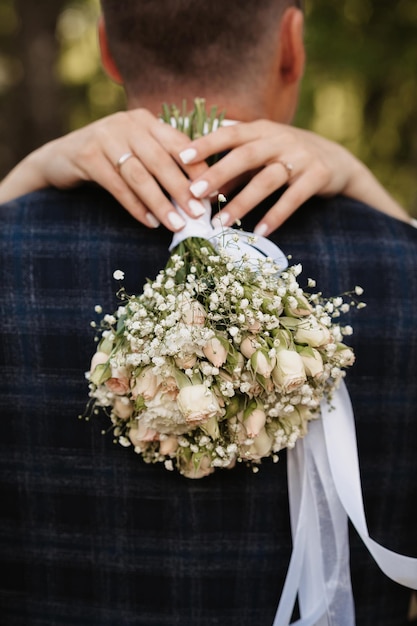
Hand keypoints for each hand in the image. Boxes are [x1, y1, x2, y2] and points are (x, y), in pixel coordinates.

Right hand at [0, 109, 208, 231]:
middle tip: (199, 214)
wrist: (60, 158)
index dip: (198, 169)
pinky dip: (135, 206)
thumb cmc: (109, 158)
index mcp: (146, 120)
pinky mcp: (87, 156)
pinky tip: (150, 222)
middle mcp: (127, 123)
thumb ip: (162, 161)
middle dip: (183, 190)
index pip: (179, 144)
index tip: (214, 193)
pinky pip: (117, 186)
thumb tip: (199, 192)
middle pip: (162, 161)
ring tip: (177, 225)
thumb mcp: (137, 151)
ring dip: (161, 203)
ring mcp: (105, 137)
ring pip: (140, 175)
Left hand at [179, 120, 410, 234]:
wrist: (337, 160)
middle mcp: (281, 139)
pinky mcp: (318, 176)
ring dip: (242, 202)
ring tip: (221, 223)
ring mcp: (301, 157)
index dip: (206, 144)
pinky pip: (293, 198)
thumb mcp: (261, 155)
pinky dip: (275, 215)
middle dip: (218, 174)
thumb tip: (197, 187)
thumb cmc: (287, 157)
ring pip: (267, 179)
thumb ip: (233, 167)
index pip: (230, 133)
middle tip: (194, 193)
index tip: (181, 157)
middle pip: (245, 155)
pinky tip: (258, 232)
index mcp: (262, 130)